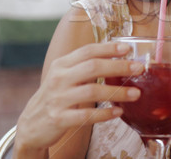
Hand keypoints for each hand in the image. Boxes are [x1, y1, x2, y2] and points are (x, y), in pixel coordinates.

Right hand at [14, 42, 143, 151]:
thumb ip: (85, 67)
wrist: (31, 123)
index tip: (128, 49)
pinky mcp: (59, 118)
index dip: (109, 48)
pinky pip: (85, 115)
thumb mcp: (65, 76)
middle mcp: (59, 78)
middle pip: (92, 67)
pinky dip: (104, 114)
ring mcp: (58, 98)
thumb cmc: (56, 96)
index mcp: (62, 64)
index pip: (87, 51)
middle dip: (119, 66)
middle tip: (139, 69)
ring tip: (135, 94)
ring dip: (117, 92)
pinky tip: (118, 112)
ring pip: (91, 91)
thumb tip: (119, 58)